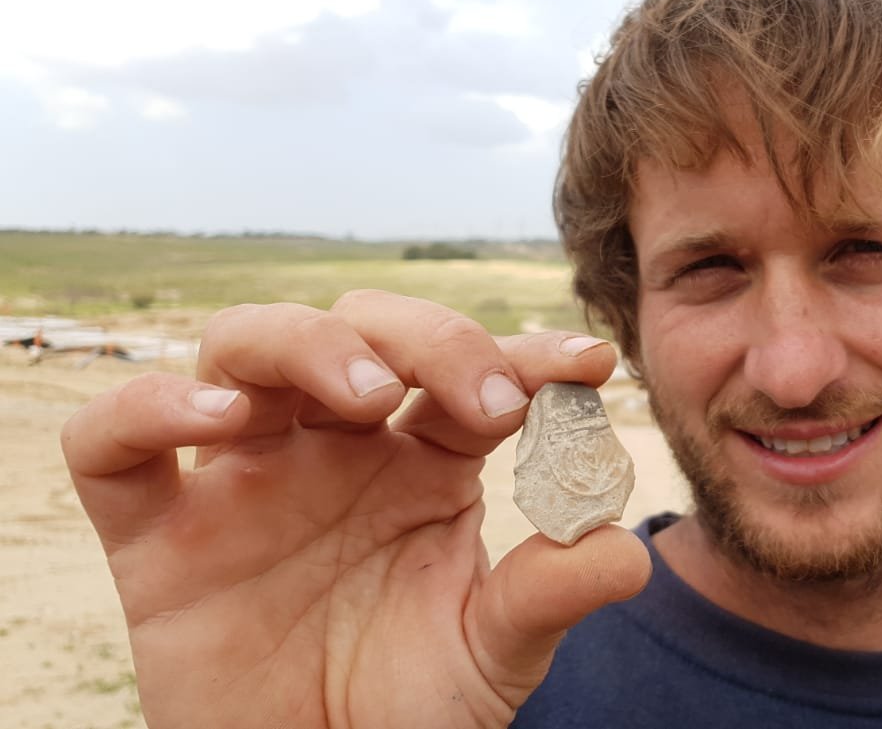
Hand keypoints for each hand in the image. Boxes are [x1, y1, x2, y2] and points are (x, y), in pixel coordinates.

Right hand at [60, 290, 649, 727]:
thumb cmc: (412, 708)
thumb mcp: (498, 651)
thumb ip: (553, 592)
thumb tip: (628, 550)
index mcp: (423, 461)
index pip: (470, 374)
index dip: (525, 355)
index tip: (588, 364)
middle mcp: (331, 449)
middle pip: (360, 330)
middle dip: (429, 339)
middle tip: (488, 399)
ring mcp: (241, 479)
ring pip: (243, 348)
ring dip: (308, 346)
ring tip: (372, 396)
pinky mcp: (156, 535)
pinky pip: (114, 443)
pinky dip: (149, 407)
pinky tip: (218, 418)